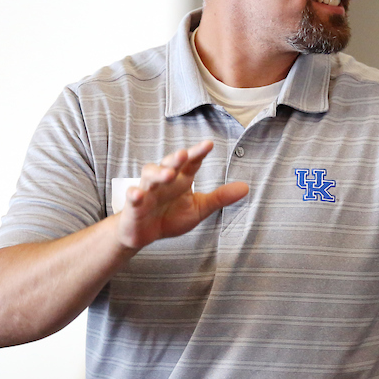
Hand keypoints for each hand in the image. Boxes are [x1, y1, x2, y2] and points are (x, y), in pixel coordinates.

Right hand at [115, 141, 248, 249]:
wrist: (144, 234)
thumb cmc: (170, 217)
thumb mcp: (199, 208)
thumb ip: (220, 198)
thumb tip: (246, 187)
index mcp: (181, 179)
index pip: (191, 163)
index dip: (198, 153)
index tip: (209, 144)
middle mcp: (163, 181)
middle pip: (168, 164)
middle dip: (176, 158)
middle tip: (185, 154)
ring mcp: (147, 191)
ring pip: (149, 176)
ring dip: (158, 173)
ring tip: (168, 174)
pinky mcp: (133, 206)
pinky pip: (132, 198)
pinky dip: (133, 195)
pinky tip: (137, 194)